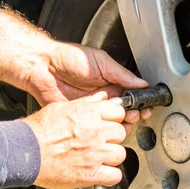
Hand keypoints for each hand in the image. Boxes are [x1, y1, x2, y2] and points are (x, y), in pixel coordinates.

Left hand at [0, 9, 152, 125]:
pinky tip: (109, 127)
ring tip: (125, 121)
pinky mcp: (81, 118)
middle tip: (137, 115)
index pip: (132, 95)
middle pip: (125, 112)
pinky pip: (96, 127)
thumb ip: (121, 74)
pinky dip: (104, 130)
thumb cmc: (68, 58)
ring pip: (112, 122)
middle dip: (134, 115)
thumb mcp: (101, 62)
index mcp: (112, 82)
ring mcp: (93, 108)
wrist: (42, 67)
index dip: (141, 102)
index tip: (147, 106)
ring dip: (121, 124)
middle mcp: (104, 96)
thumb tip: (142, 83)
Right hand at [22, 92, 126, 188]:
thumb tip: (101, 98)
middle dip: (112, 138)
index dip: (114, 120)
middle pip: (121, 133)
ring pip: (121, 154)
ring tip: (98, 157)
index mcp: (89, 114)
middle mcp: (95, 132)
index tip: (109, 125)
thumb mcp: (62, 107)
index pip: (119, 113)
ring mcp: (95, 154)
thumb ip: (86, 103)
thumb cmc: (38, 130)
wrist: (25, 151)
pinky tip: (100, 172)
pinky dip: (109, 176)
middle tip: (100, 142)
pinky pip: (115, 176)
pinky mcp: (91, 174)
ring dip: (111, 156)